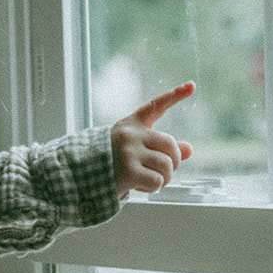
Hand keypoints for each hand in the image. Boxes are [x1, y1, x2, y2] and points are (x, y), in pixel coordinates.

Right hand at [110, 82, 194, 197]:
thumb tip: (190, 150)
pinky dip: (155, 187)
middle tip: (166, 170)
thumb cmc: (111, 160)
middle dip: (174, 160)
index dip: (175, 95)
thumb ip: (160, 147)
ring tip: (154, 180)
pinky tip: (142, 186)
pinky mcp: (128, 171)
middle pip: (170, 144)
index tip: (192, 86)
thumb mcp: (134, 148)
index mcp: (132, 124)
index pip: (156, 105)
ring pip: (167, 165)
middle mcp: (131, 134)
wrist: (80, 175)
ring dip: (166, 177)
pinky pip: (157, 180)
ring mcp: (129, 152)